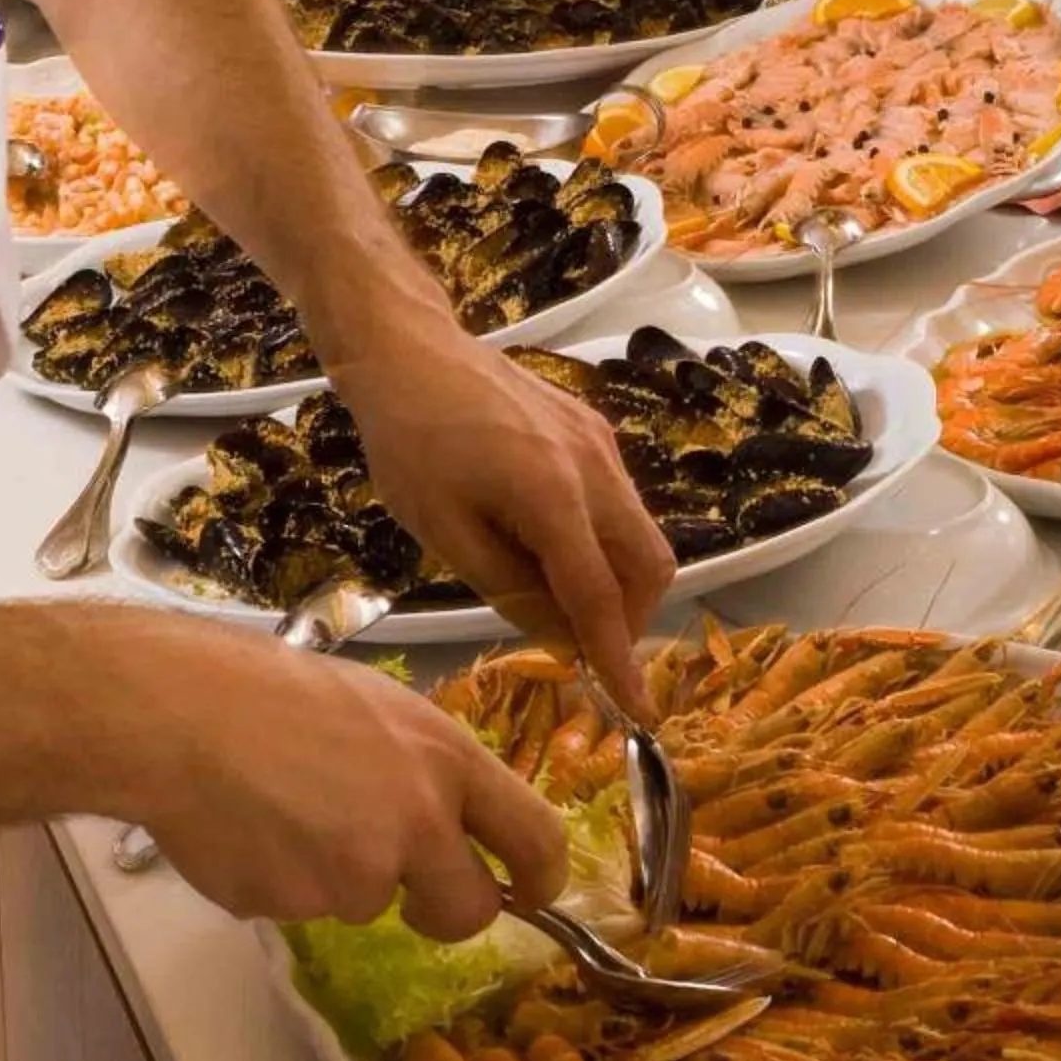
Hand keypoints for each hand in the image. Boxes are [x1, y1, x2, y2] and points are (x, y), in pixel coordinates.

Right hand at [97, 617, 565, 937]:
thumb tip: (449, 820)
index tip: (533, 894)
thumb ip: (423, 770)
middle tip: (411, 894)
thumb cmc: (274, 690)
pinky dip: (281, 881)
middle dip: (445, 911)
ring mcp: (355, 874)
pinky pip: (303, 907)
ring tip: (284, 810)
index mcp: (446, 760)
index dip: (544, 879)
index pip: (537, 837)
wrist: (179, 712)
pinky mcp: (297, 907)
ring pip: (368, 901)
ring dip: (338, 876)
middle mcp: (416, 823)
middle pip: (469, 909)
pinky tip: (248, 827)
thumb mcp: (379, 707)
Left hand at [332, 326, 674, 715]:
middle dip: (630, 619)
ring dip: (618, 579)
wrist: (411, 350)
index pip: (601, 598)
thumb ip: (510, 589)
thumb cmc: (411, 444)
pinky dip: (604, 539)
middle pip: (649, 565)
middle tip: (584, 648)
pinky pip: (620, 500)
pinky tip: (549, 542)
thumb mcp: (444, 532)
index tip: (637, 711)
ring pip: (642, 532)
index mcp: (553, 497)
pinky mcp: (591, 428)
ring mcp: (599, 443)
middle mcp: (594, 468)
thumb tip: (563, 639)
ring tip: (556, 595)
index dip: (619, 659)